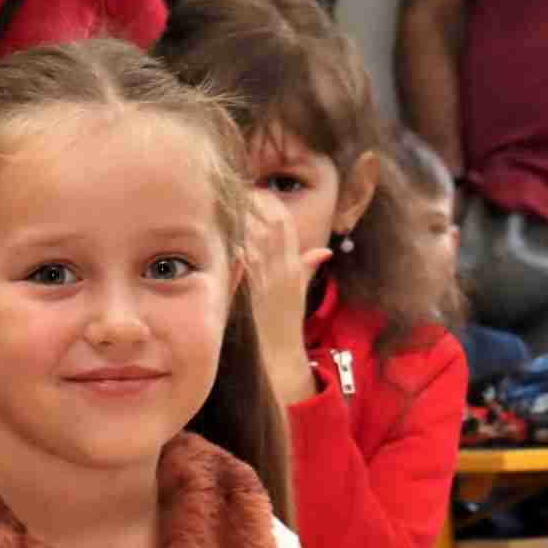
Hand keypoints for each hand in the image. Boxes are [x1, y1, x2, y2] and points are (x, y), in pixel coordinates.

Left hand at [242, 194, 331, 406]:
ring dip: (241, 219)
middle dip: (252, 204)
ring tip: (225, 208)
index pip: (284, 221)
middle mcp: (284, 267)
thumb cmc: (287, 321)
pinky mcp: (254, 288)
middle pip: (271, 221)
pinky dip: (236, 245)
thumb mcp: (301, 290)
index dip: (268, 202)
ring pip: (257, 235)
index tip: (253, 194)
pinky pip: (245, 259)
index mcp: (295, 264)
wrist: (280, 352)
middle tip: (234, 194)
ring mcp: (270, 277)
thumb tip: (324, 252)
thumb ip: (308, 266)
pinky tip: (223, 236)